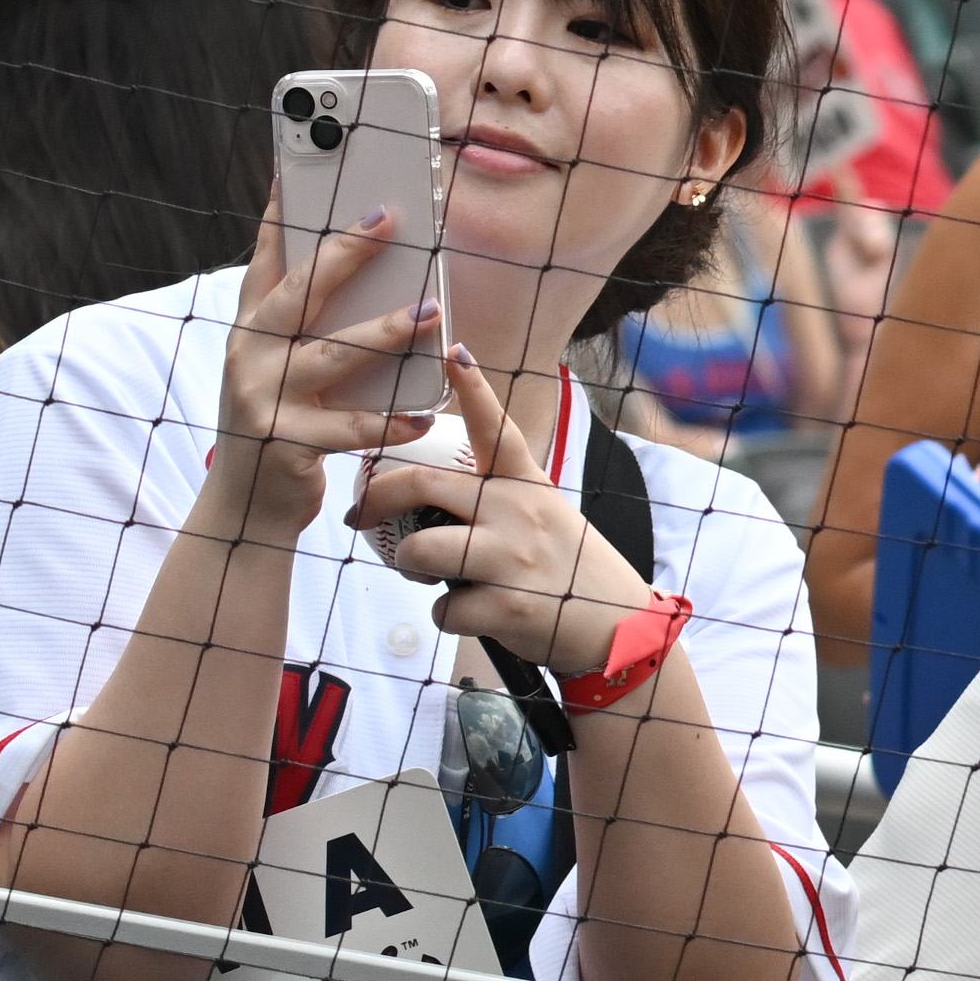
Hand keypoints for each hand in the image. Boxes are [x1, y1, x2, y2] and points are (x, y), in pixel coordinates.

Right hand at [217, 207, 450, 531]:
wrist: (245, 507)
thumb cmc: (281, 424)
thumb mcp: (283, 368)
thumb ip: (313, 328)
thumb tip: (373, 279)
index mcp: (250, 330)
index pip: (264, 262)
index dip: (279, 215)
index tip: (297, 170)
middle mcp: (248, 356)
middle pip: (298, 294)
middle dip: (344, 253)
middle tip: (389, 219)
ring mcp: (262, 399)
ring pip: (330, 355)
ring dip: (384, 331)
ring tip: (429, 311)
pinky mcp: (285, 443)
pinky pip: (349, 428)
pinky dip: (391, 421)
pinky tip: (426, 414)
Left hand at [353, 363, 656, 674]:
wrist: (620, 630)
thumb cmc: (573, 573)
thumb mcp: (547, 518)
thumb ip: (497, 502)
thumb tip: (429, 500)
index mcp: (528, 486)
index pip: (496, 429)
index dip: (474, 387)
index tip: (453, 349)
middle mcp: (520, 511)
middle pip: (423, 484)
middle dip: (376, 498)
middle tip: (359, 515)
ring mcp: (515, 557)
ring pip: (420, 550)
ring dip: (412, 569)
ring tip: (432, 577)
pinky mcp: (510, 604)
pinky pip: (443, 608)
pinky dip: (449, 616)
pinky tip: (475, 615)